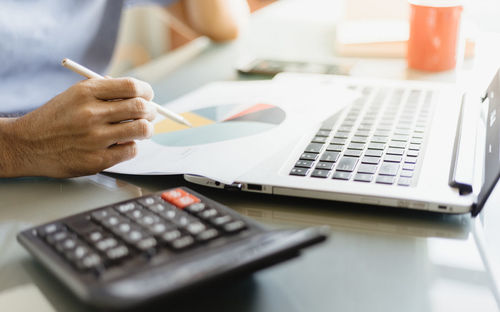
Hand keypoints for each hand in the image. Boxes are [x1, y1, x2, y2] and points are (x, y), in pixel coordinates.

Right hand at [2, 77, 156, 177]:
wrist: (27, 145)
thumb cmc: (57, 118)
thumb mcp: (75, 95)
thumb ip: (106, 92)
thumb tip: (141, 94)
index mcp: (86, 92)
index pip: (131, 87)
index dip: (146, 91)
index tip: (148, 96)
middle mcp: (91, 114)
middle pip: (141, 108)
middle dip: (152, 111)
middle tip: (150, 114)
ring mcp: (94, 139)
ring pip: (141, 130)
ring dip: (146, 129)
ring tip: (141, 129)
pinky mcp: (96, 160)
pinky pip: (131, 150)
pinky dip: (132, 146)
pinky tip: (122, 144)